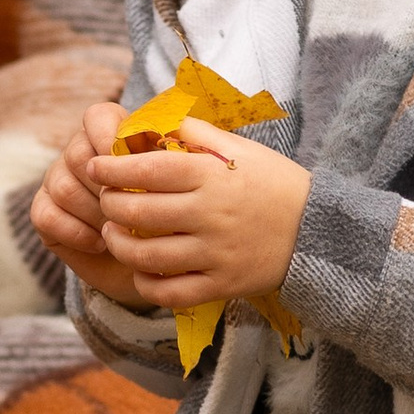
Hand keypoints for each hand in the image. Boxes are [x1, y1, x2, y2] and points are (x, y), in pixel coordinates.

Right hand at [30, 102, 158, 312]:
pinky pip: (46, 214)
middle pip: (78, 154)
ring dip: (94, 213)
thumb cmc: (167, 220)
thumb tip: (176, 138)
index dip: (109, 136)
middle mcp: (80, 154)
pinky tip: (98, 243)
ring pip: (63, 185)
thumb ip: (170, 160)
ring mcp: (58, 181)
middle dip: (106, 187)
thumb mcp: (177, 189)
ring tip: (119, 230)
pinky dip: (75, 232)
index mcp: (111, 136)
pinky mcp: (45, 212)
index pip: (98, 116)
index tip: (129, 165)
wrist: (149, 264)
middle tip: (132, 209)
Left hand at [96, 124, 310, 312]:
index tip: (94, 166)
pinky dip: (145, 283)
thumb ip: (193, 133)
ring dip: (119, 245)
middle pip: (138, 213)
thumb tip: (149, 120)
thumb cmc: (272, 183)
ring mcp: (216, 254)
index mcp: (213, 175)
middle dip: (110, 205)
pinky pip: (169, 292)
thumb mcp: (239, 148)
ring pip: (146, 256)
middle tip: (105, 200)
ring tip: (112, 234)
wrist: (318, 231)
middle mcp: (211, 214)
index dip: (113, 168)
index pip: (148, 169)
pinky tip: (140, 270)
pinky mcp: (222, 285)